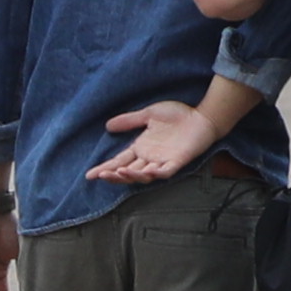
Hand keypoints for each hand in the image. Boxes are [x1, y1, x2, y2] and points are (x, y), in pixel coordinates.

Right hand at [87, 98, 231, 189]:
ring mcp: (163, 161)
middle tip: (102, 175)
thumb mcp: (149, 114)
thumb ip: (130, 121)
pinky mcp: (177, 161)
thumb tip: (107, 126)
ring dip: (131, 175)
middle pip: (128, 172)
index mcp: (141, 148)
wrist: (201, 116)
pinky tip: (147, 172)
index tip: (89, 175)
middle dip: (114, 175)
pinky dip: (156, 173)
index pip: (119, 161)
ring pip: (143, 175)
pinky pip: (165, 171)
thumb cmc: (178, 116)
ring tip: (119, 172)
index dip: (105, 168)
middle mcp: (149, 158)